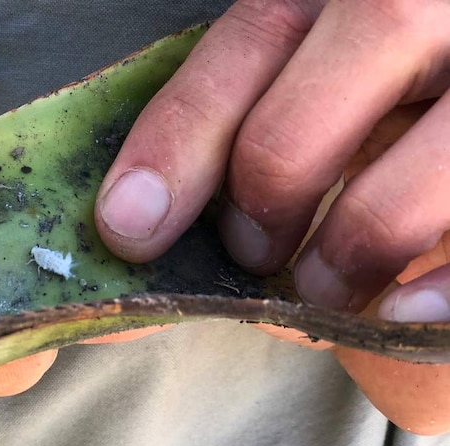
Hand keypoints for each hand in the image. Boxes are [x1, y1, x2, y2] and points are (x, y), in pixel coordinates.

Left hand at [0, 1, 449, 434]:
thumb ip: (242, 116)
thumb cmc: (372, 98)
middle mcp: (432, 4)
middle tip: (249, 253)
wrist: (448, 84)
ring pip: (434, 151)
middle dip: (279, 173)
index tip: (127, 225)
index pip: (256, 36)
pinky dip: (444, 284)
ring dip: (356, 236)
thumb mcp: (311, 79)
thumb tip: (138, 214)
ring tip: (320, 290)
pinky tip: (394, 315)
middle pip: (358, 55)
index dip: (181, 135)